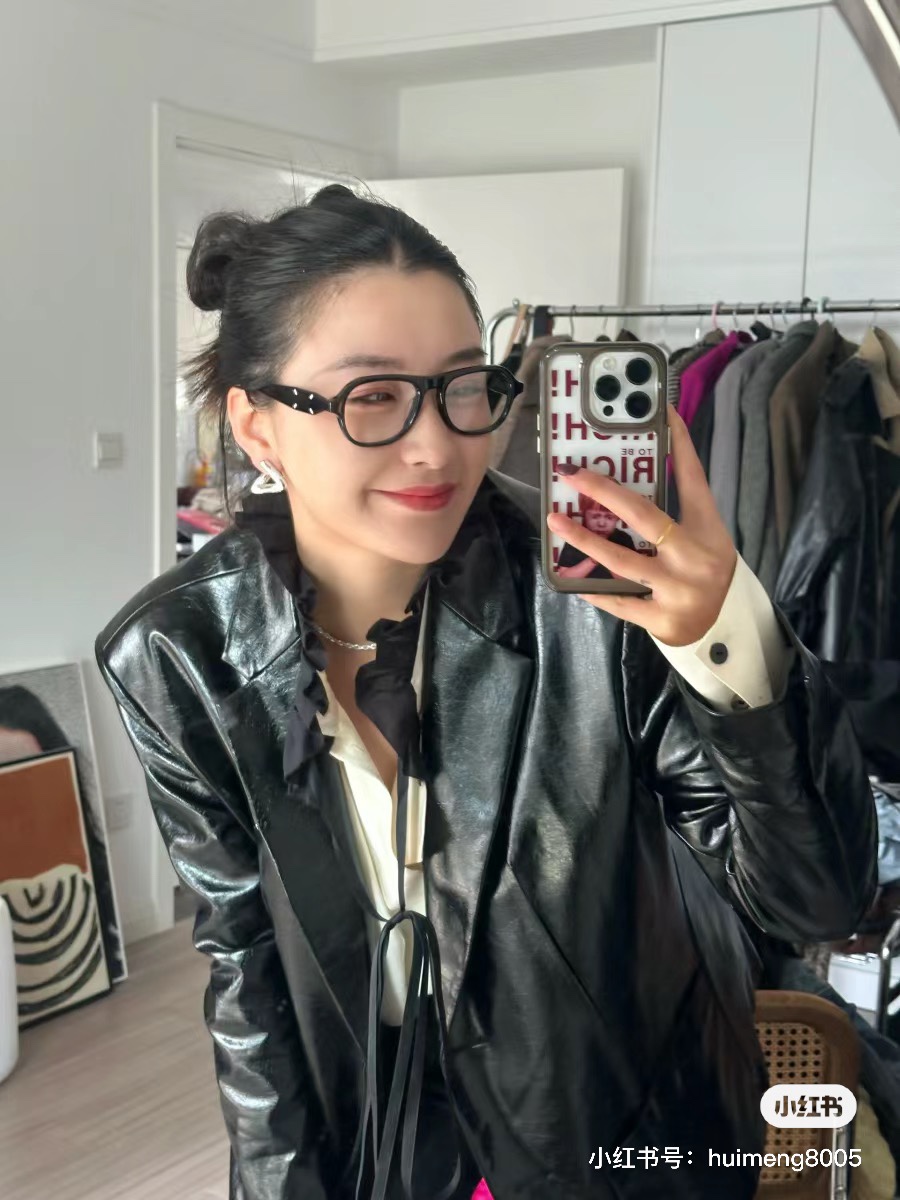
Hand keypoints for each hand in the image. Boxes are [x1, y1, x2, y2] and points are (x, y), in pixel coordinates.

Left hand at [546, 407, 736, 645]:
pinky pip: (619, 600)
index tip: (660, 412)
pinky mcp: (662, 618)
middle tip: (573, 475)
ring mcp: (680, 590)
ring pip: (623, 561)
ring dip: (584, 540)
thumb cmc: (699, 570)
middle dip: (605, 492)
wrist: (714, 626)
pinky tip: (567, 575)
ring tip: (555, 522)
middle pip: (645, 517)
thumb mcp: (701, 534)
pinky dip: (593, 588)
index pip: (692, 479)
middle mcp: (697, 558)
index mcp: (708, 530)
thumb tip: (649, 458)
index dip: (679, 445)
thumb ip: (677, 504)